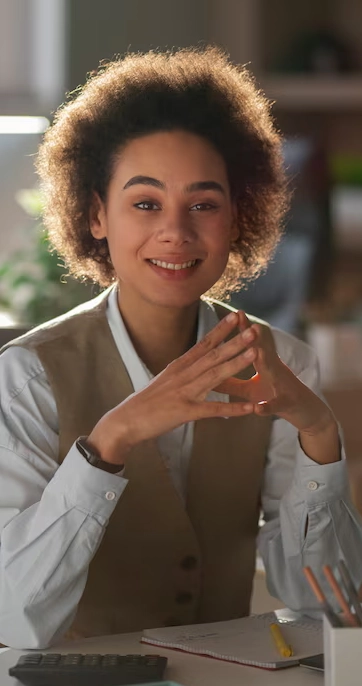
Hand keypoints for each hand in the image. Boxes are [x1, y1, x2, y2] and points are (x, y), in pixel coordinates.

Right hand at [88, 312, 256, 463]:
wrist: (125, 421)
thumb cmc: (146, 403)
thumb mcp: (165, 381)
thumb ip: (181, 372)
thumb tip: (193, 363)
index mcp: (178, 367)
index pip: (203, 344)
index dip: (220, 330)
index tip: (236, 316)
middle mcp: (183, 375)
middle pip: (213, 355)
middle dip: (235, 342)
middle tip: (254, 329)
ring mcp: (184, 392)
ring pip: (215, 375)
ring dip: (236, 364)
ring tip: (255, 354)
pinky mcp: (185, 411)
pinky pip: (212, 409)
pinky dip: (232, 409)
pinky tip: (249, 408)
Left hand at [215, 312, 339, 463]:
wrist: (304, 413)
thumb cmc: (274, 397)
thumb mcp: (249, 390)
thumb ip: (230, 381)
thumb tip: (207, 372)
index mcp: (264, 364)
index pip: (251, 343)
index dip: (242, 329)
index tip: (232, 314)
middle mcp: (275, 370)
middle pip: (263, 350)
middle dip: (253, 335)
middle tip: (243, 317)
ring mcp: (282, 386)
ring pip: (274, 371)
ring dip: (266, 361)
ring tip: (257, 351)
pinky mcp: (286, 404)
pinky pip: (276, 405)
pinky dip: (267, 407)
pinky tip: (259, 409)